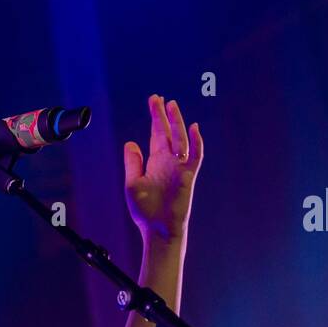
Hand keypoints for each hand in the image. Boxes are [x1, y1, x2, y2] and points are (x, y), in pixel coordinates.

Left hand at [123, 95, 202, 249]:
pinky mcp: (188, 176)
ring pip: (180, 139)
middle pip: (167, 132)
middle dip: (163, 115)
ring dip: (177, 122)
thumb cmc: (145, 210)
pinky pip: (195, 156)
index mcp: (155, 162)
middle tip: (159, 98)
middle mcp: (168, 161)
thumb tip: (130, 143)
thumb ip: (133, 163)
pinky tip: (193, 128)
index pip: (156, 134)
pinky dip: (196, 142)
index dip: (155, 118)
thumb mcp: (133, 183)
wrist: (158, 229)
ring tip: (172, 106)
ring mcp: (179, 167)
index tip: (153, 101)